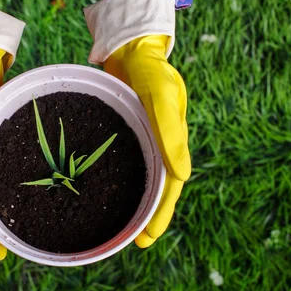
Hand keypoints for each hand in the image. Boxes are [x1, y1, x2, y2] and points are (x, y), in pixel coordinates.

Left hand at [103, 35, 190, 247]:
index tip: (149, 237)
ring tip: (124, 224)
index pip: (170, 185)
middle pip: (159, 187)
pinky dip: (121, 178)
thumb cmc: (150, 69)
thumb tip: (183, 176)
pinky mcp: (127, 131)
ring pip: (143, 177)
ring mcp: (144, 138)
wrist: (132, 48)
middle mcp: (161, 143)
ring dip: (137, 201)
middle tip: (138, 242)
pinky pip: (127, 161)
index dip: (162, 212)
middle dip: (151, 215)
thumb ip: (170, 132)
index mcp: (173, 140)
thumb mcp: (161, 96)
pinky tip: (107, 189)